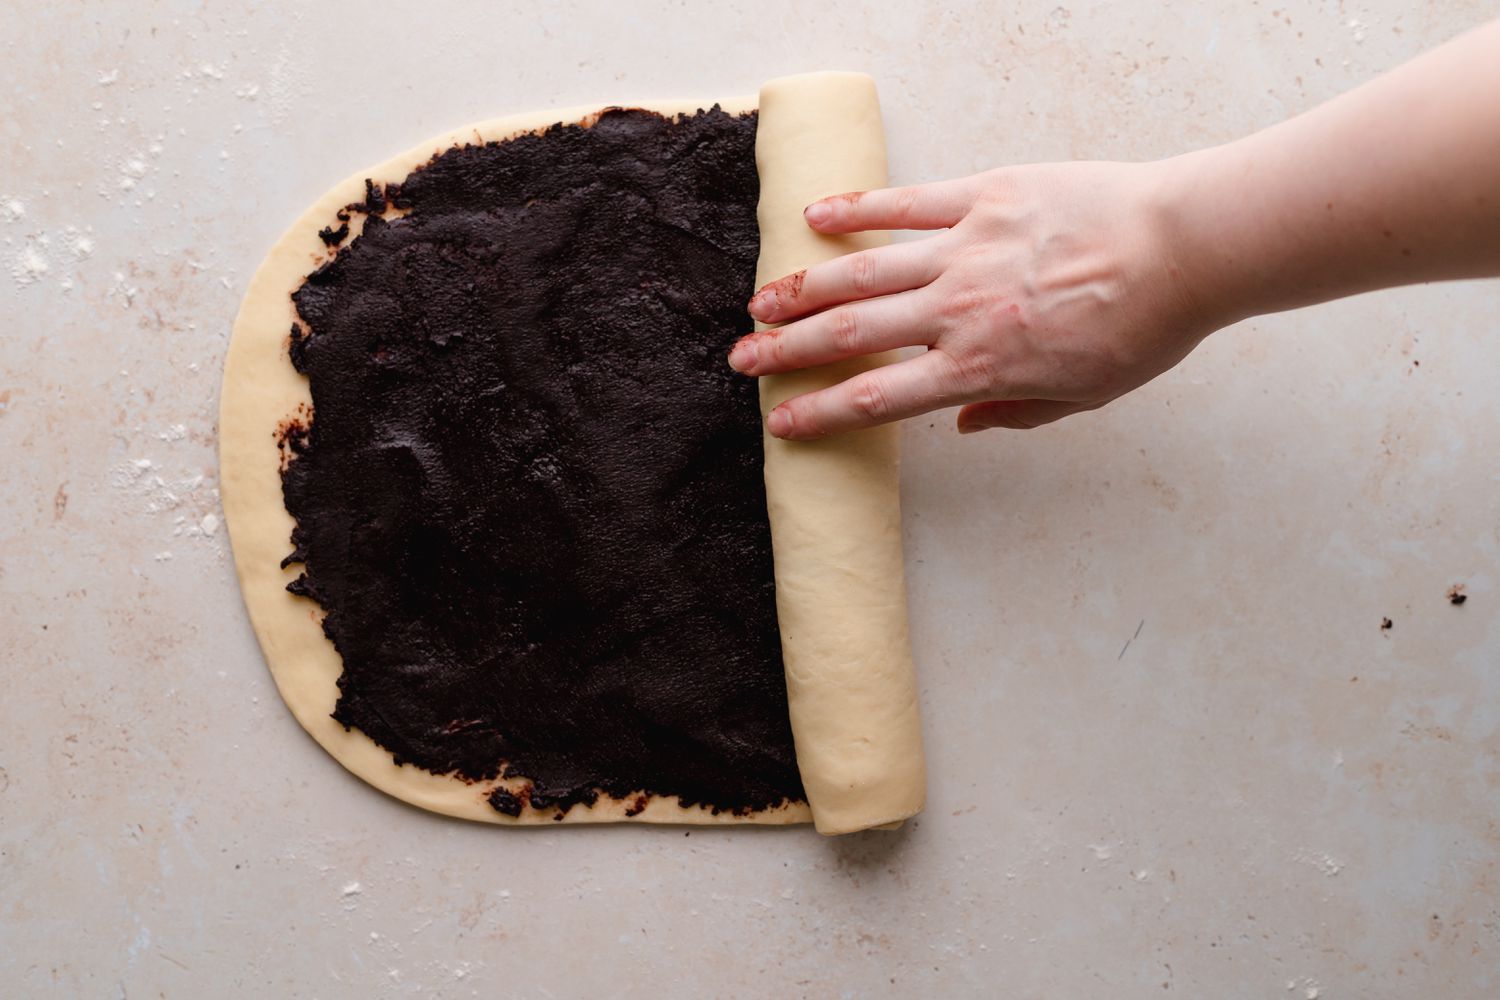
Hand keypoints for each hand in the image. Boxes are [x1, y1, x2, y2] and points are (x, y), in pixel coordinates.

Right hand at [729, 161, 1215, 438]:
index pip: (877, 399)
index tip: (781, 423)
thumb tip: (963, 423)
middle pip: (852, 335)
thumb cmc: (1143, 327)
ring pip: (864, 271)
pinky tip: (815, 216)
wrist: (1185, 247)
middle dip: (789, 351)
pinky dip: (857, 210)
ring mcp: (965, 248)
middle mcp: (957, 310)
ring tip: (761, 300)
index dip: (820, 415)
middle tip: (744, 359)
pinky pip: (906, 204)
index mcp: (980, 367)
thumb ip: (1016, 412)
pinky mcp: (983, 196)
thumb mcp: (1083, 395)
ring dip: (805, 288)